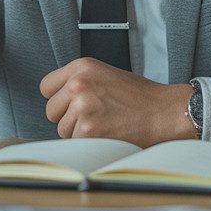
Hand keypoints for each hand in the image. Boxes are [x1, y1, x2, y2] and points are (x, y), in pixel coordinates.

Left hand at [40, 58, 195, 146]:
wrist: (164, 112)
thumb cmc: (140, 96)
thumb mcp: (105, 74)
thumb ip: (80, 81)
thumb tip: (58, 98)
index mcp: (82, 67)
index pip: (46, 86)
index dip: (59, 98)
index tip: (69, 103)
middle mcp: (79, 84)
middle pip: (51, 110)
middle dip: (67, 117)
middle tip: (92, 117)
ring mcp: (82, 107)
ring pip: (63, 129)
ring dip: (78, 132)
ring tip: (104, 124)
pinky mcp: (88, 130)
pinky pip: (75, 143)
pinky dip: (89, 144)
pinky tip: (107, 133)